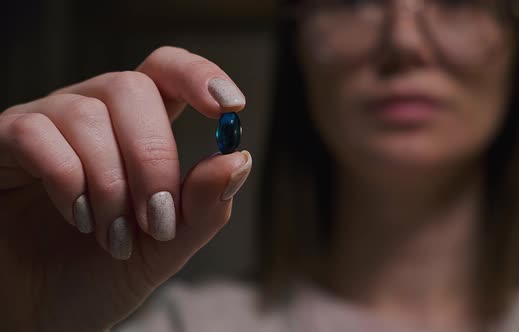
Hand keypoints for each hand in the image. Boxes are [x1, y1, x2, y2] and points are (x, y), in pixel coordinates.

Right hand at [0, 46, 251, 330]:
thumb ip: (203, 207)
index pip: (166, 73)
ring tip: (113, 236)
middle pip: (131, 88)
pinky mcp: (2, 144)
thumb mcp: (165, 247)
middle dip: (154, 157)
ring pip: (88, 114)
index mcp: (136, 131)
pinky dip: (68, 180)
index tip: (230, 107)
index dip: (199, 76)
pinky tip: (77, 216)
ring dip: (112, 183)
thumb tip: (237, 160)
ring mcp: (44, 126)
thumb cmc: (99, 275)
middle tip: (157, 220)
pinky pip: (36, 134)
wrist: (39, 314)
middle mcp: (91, 117)